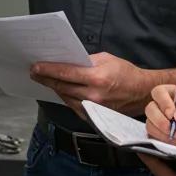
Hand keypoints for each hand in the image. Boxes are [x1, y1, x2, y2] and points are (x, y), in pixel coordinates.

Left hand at [30, 52, 149, 117]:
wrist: (141, 93)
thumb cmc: (126, 73)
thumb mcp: (106, 59)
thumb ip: (86, 61)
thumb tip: (68, 61)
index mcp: (97, 78)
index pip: (66, 73)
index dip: (48, 70)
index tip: (36, 66)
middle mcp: (93, 96)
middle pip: (62, 87)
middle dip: (46, 78)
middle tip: (34, 72)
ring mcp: (92, 108)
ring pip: (65, 97)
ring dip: (54, 88)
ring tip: (44, 79)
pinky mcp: (93, 116)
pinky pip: (73, 105)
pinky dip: (65, 96)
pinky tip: (60, 89)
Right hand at [146, 84, 175, 152]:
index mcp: (175, 94)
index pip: (160, 92)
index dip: (163, 102)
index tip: (172, 114)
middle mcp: (164, 106)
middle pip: (150, 108)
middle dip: (160, 121)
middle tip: (173, 129)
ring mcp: (160, 121)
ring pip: (149, 124)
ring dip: (163, 133)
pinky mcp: (159, 135)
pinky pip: (152, 137)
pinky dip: (163, 141)